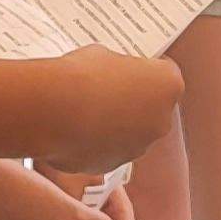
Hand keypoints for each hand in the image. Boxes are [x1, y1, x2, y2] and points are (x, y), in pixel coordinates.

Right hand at [35, 48, 181, 176]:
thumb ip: (117, 69)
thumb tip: (111, 76)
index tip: (128, 68)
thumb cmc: (80, 75)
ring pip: (131, 133)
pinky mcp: (115, 164)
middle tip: (106, 89)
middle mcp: (161, 120)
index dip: (144, 69)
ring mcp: (139, 147)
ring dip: (116, 124)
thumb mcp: (104, 55)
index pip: (164, 73)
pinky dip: (97, 142)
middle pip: (152, 107)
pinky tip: (76, 128)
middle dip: (133, 100)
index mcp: (168, 85)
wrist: (52, 111)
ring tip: (85, 110)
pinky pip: (109, 150)